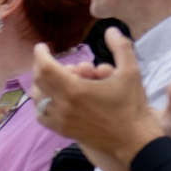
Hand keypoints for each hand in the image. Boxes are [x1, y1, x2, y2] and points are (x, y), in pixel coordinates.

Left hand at [34, 33, 167, 170]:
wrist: (133, 140)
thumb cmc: (132, 106)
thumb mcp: (131, 72)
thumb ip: (121, 48)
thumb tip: (112, 30)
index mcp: (74, 90)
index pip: (45, 67)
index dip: (40, 54)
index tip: (42, 47)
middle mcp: (61, 105)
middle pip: (38, 80)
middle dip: (41, 66)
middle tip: (50, 59)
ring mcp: (59, 120)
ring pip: (37, 97)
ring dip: (41, 83)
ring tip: (54, 76)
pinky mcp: (61, 131)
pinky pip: (41, 114)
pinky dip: (42, 102)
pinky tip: (52, 96)